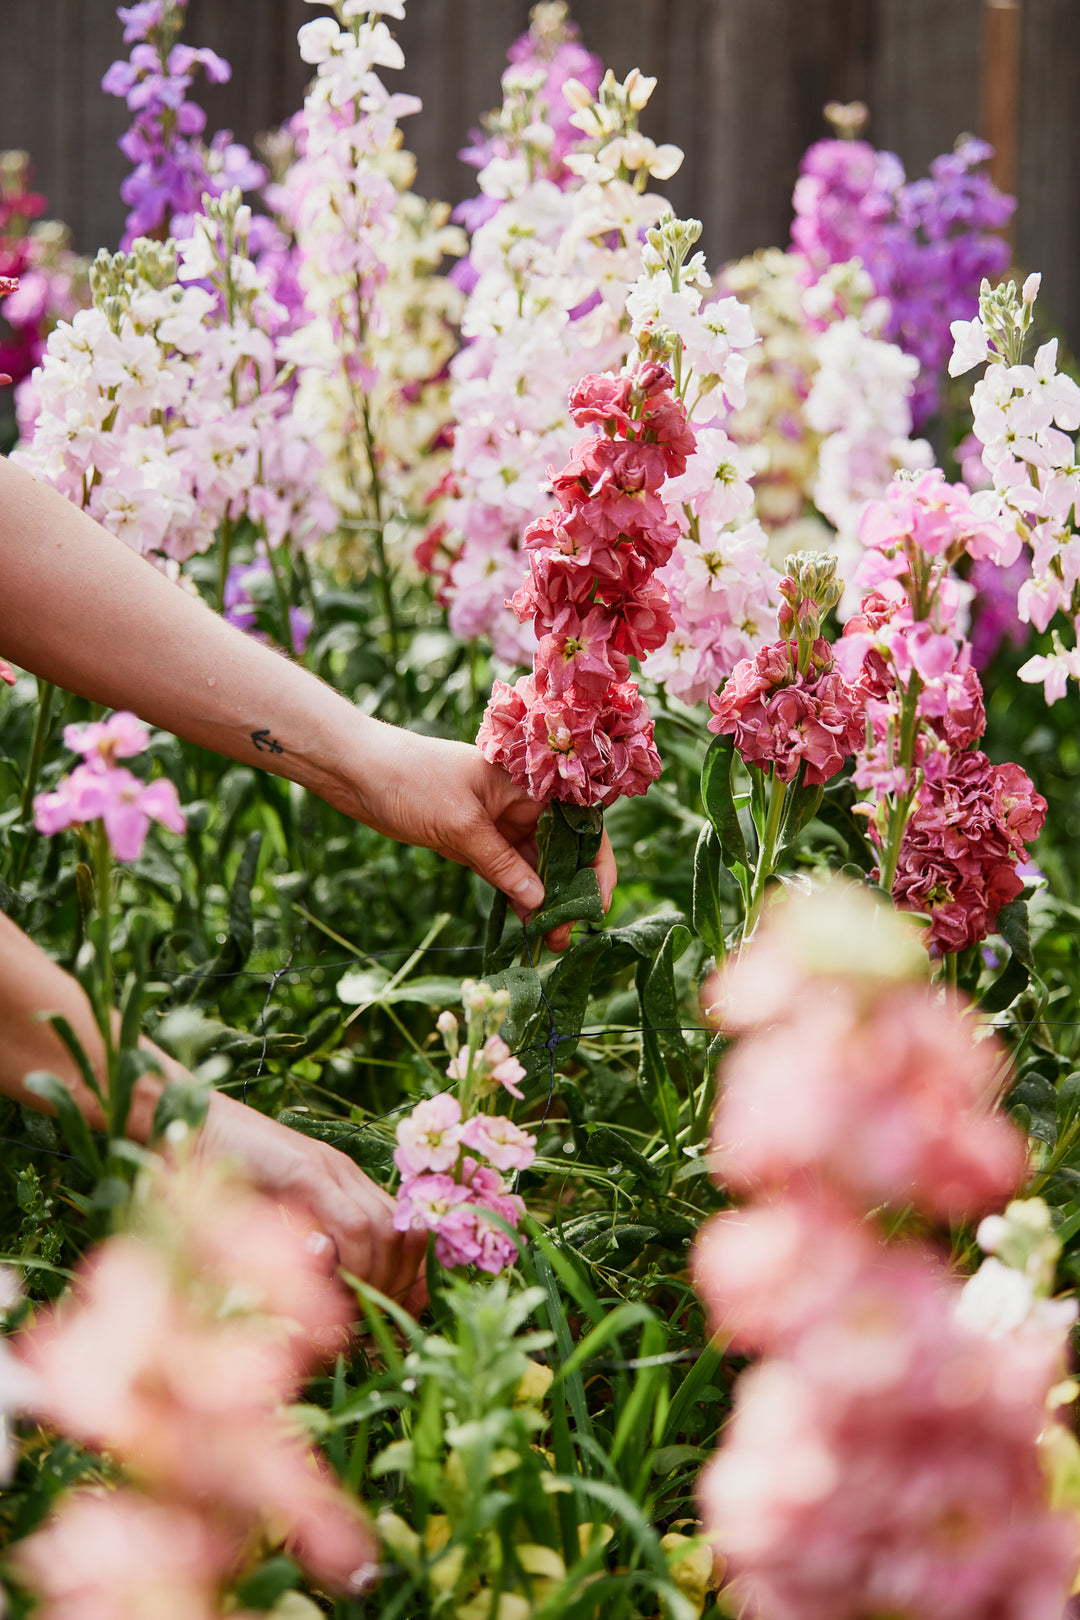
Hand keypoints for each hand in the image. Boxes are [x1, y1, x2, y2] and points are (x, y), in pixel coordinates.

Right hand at [195, 1091, 427, 1314]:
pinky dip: (350, 1260)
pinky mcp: (306, 1171)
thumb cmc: (218, 1178)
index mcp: (345, 1185)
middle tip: (369, 1323)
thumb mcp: (267, 1220)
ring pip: (384, 1230)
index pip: (406, 1231)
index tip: (396, 1316)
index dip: (410, 1278)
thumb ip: (301, 1248)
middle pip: (405, 1234)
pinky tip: (328, 1283)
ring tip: (346, 1310)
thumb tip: (327, 1305)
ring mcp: (330, 1169)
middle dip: (396, 1285)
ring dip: (372, 1279)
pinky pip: (351, 1223)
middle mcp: (347, 1175)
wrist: (191, 1123)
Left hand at [342, 724, 616, 951]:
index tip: (593, 906)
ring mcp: (499, 822)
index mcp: (530, 783)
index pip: (581, 825)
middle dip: (568, 893)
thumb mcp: (461, 825)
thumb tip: (540, 902)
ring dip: (544, 901)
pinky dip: (517, 896)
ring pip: (535, 866)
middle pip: (562, 851)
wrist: (358, 770)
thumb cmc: (412, 780)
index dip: (595, 865)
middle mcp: (522, 802)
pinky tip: (525, 924)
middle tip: (565, 937)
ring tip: (549, 941)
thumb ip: (501, 864)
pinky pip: (507, 871)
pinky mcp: (476, 840)